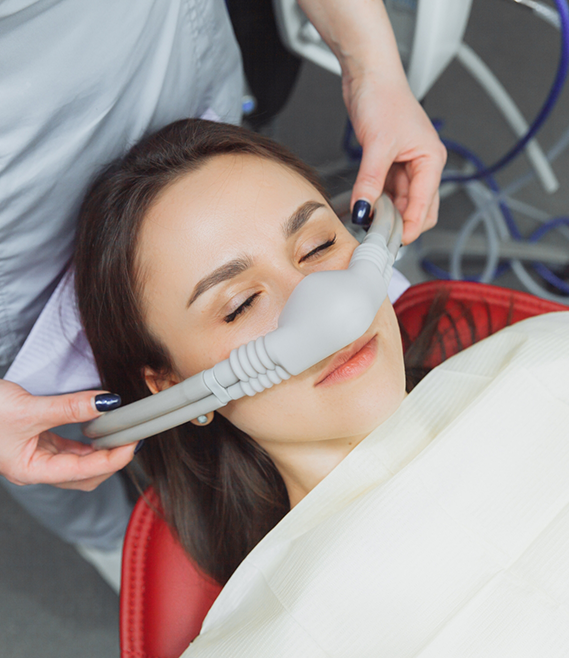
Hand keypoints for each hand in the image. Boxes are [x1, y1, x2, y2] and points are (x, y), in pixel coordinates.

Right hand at [0, 379, 135, 489]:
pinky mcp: (36, 442)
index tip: (133, 442)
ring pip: (79, 463)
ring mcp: (36, 456)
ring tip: (121, 431)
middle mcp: (35, 468)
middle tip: (132, 436)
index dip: (112, 459)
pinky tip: (99, 427)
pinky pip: (69, 448)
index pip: (83, 472)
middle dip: (111, 460)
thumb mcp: (27, 409)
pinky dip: (87, 440)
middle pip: (85, 476)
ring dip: (101, 450)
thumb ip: (68, 407)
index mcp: (30, 470)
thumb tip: (106, 402)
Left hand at [345, 73, 446, 244]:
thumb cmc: (384, 98)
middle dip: (401, 224)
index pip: (426, 205)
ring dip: (388, 214)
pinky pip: (388, 191)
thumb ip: (370, 182)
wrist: (369, 75)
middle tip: (380, 238)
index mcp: (431, 160)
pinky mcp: (390, 162)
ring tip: (369, 223)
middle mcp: (423, 165)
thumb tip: (364, 210)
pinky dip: (378, 201)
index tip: (394, 244)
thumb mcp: (377, 146)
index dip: (411, 227)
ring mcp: (406, 165)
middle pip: (418, 208)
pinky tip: (366, 207)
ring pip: (401, 201)